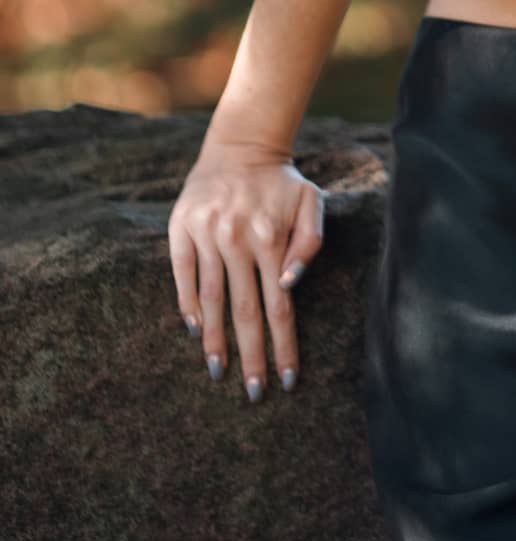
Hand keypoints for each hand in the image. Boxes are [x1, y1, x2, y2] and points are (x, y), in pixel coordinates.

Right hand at [168, 142, 325, 399]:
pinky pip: (183, 276)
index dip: (283, 345)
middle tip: (254, 394)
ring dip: (214, 341)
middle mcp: (237, 238)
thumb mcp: (311, 202)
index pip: (280, 305)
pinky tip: (195, 331)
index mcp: (271, 236)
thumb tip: (288, 286)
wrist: (240, 146)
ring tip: (218, 373)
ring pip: (211, 299)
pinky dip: (188, 305)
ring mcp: (207, 234)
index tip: (286, 381)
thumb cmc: (281, 183)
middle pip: (244, 311)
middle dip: (251, 356)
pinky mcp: (181, 229)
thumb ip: (309, 243)